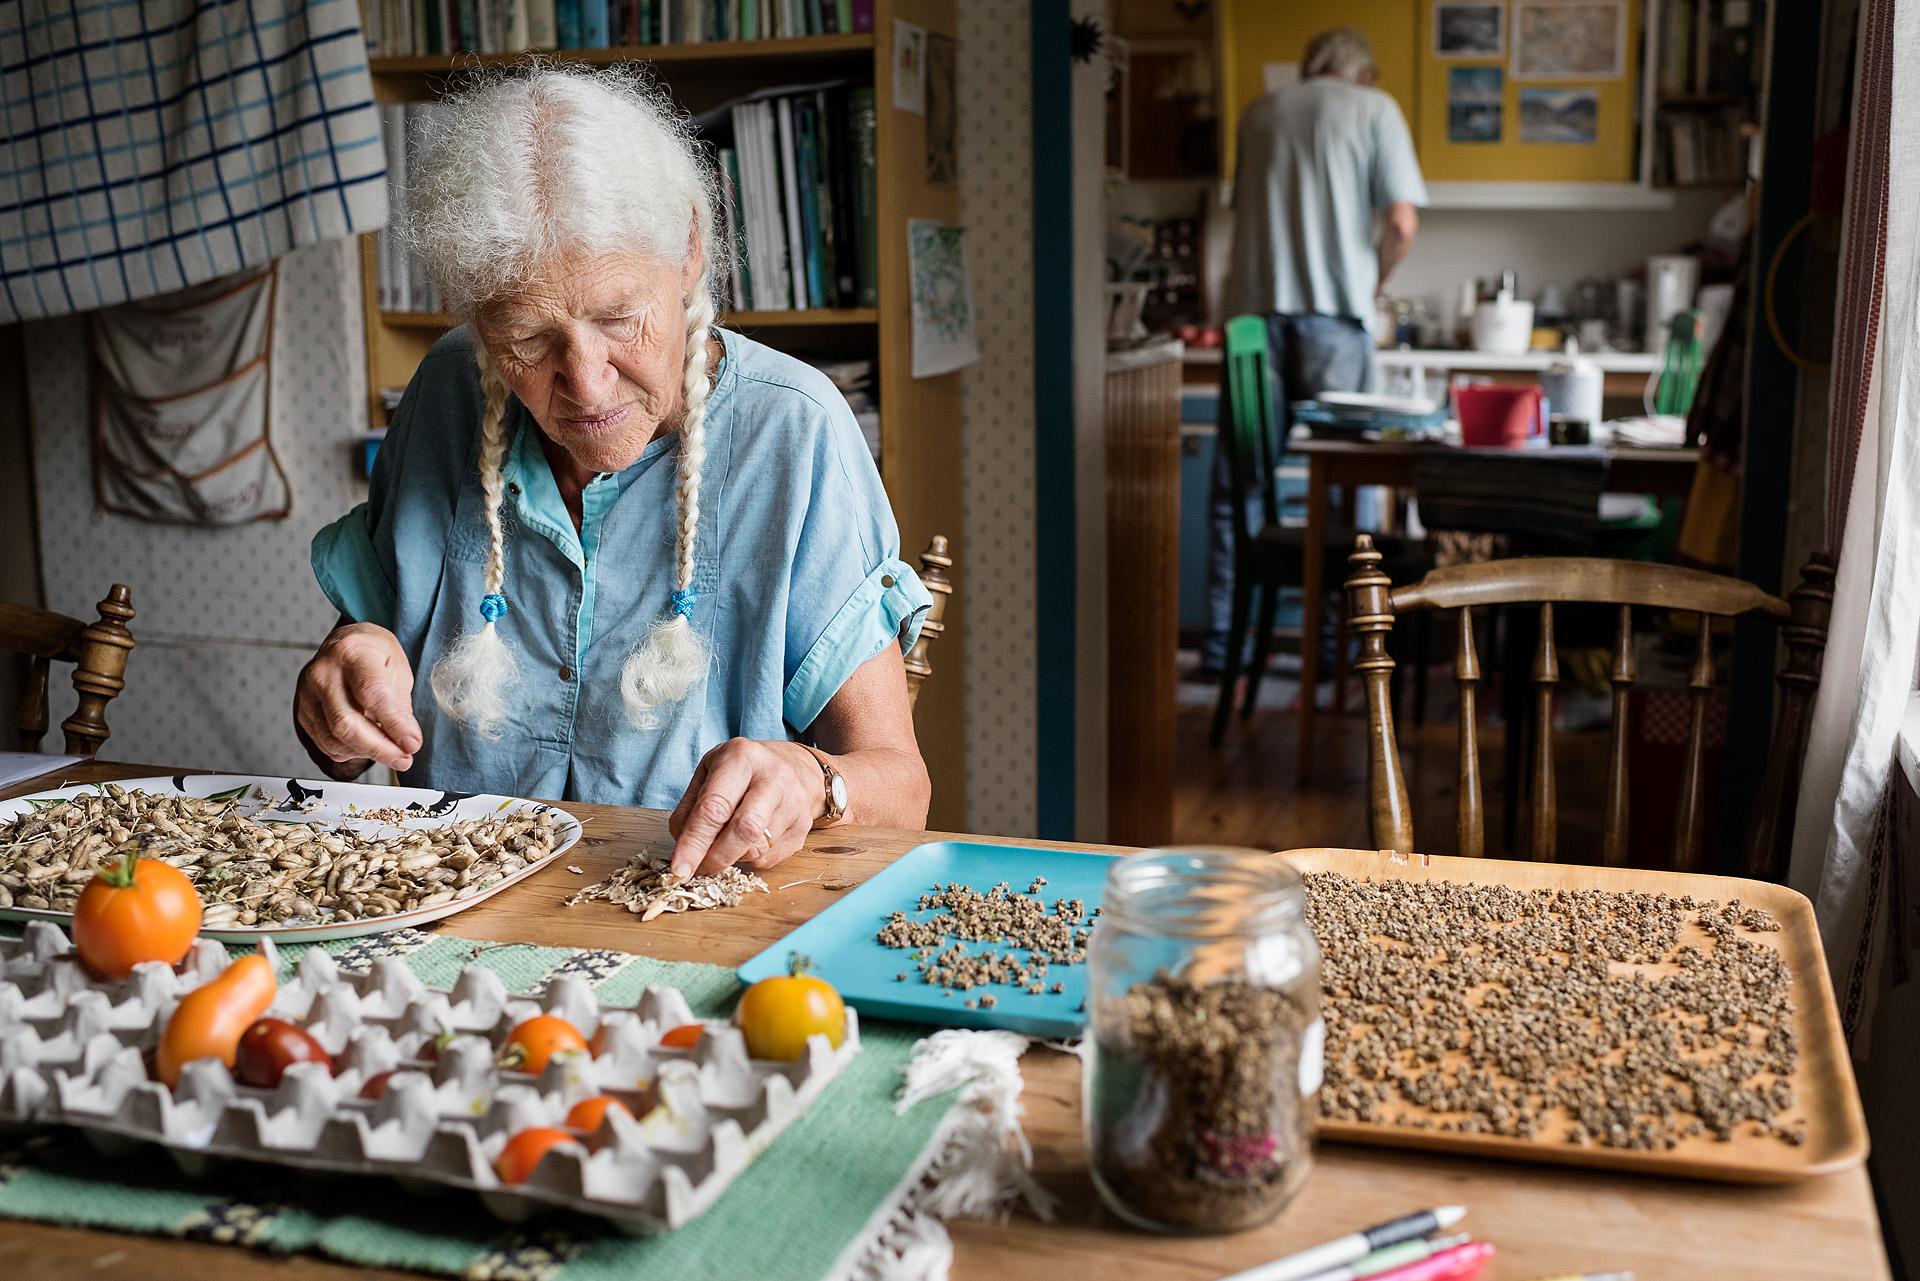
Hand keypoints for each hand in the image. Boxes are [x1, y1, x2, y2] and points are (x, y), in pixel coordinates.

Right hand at [294, 624, 423, 774]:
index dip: (394, 725)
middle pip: (346, 724)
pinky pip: (325, 744)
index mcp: (353, 653)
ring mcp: (307, 693)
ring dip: (366, 753)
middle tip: (404, 759)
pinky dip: (350, 752)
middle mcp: (323, 672)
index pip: (372, 695)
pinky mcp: (302, 712)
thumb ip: (400, 706)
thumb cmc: (375, 654)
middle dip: (379, 749)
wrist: (346, 643)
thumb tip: (406, 742)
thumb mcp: (398, 670)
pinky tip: (367, 745)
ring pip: (334, 739)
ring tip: (390, 751)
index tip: (412, 744)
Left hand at [666, 739, 822, 878]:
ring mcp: (794, 803)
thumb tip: (682, 849)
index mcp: (742, 758)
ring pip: (756, 850)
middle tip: (698, 869)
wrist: (799, 767)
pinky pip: (769, 859)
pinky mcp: (803, 827)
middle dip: (715, 858)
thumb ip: (691, 807)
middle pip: (743, 830)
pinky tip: (747, 842)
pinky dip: (749, 859)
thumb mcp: (711, 771)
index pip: (714, 808)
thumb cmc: (745, 769)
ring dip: (731, 858)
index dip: (693, 844)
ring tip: (723, 845)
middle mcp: (773, 778)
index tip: (679, 870)